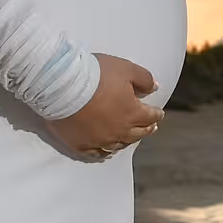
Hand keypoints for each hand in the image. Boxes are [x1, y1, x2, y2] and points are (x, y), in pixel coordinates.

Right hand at [46, 55, 162, 157]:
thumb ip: (144, 79)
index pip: (150, 116)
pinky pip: (97, 153)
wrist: (63, 86)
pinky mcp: (81, 144)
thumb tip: (155, 88)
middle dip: (146, 129)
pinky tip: (107, 151)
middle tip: (151, 128)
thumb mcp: (126, 69)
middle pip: (137, 133)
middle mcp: (119, 130)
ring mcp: (99, 139)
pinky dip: (105, 152)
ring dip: (128, 141)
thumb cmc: (97, 75)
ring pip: (119, 144)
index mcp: (132, 112)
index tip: (159, 114)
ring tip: (131, 138)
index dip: (156, 114)